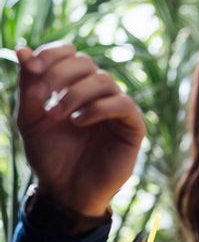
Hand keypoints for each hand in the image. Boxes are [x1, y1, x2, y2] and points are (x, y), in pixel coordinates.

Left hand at [16, 44, 145, 215]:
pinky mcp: (133, 127)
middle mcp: (97, 94)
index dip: (52, 54)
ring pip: (104, 81)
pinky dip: (98, 108)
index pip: (70, 54)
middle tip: (42, 95)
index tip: (33, 68)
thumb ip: (29, 87)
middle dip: (60, 74)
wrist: (65, 191)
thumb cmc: (49, 156)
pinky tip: (79, 122)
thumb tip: (23, 50)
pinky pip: (123, 104)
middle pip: (86, 63)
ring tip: (58, 115)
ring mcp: (117, 109)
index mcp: (74, 86)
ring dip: (76, 93)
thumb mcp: (30, 119)